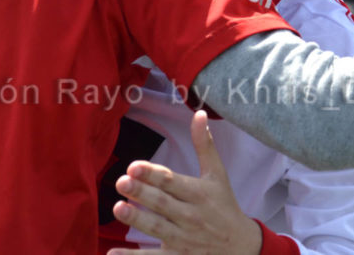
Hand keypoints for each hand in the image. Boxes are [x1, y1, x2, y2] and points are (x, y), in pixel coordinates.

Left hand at [106, 111, 261, 254]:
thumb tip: (199, 114)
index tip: (134, 166)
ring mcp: (183, 239)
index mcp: (199, 193)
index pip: (172, 181)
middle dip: (142, 193)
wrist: (241, 247)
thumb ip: (205, 145)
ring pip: (157, 228)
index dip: (153, 174)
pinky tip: (113, 252)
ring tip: (118, 208)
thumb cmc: (225, 206)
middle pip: (163, 203)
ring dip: (137, 220)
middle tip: (121, 182)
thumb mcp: (217, 175)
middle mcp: (191, 216)